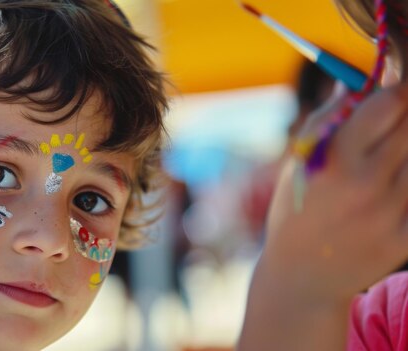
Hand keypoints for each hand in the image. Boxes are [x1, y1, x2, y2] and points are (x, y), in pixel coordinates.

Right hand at [239, 82, 407, 350]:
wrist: (302, 276)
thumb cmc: (297, 209)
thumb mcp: (299, 161)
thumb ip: (330, 117)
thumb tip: (360, 77)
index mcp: (333, 159)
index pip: (389, 102)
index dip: (395, 88)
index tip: (393, 86)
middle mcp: (366, 185)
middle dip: (404, 116)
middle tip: (391, 121)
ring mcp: (390, 214)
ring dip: (406, 150)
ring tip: (383, 160)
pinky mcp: (406, 238)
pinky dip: (407, 181)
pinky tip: (389, 184)